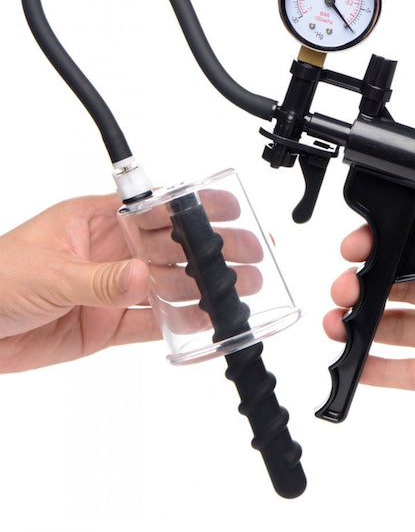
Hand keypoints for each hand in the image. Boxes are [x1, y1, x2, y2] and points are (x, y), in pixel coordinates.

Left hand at [0, 191, 262, 372]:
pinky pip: (150, 324)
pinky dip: (177, 325)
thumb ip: (99, 279)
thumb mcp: (48, 272)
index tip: (228, 207)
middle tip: (249, 255)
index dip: (193, 206)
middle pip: (171, 248)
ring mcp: (111, 290)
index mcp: (94, 221)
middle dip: (210, 251)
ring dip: (203, 289)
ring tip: (238, 292)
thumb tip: (144, 276)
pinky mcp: (106, 325)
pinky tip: (203, 321)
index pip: (153, 208)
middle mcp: (110, 252)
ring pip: (168, 286)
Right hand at [323, 178, 414, 441]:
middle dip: (365, 285)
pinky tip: (358, 364)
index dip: (385, 245)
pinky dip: (380, 368)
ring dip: (363, 323)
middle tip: (342, 289)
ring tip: (338, 325)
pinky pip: (410, 369)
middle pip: (401, 285)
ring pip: (398, 325)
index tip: (357, 248)